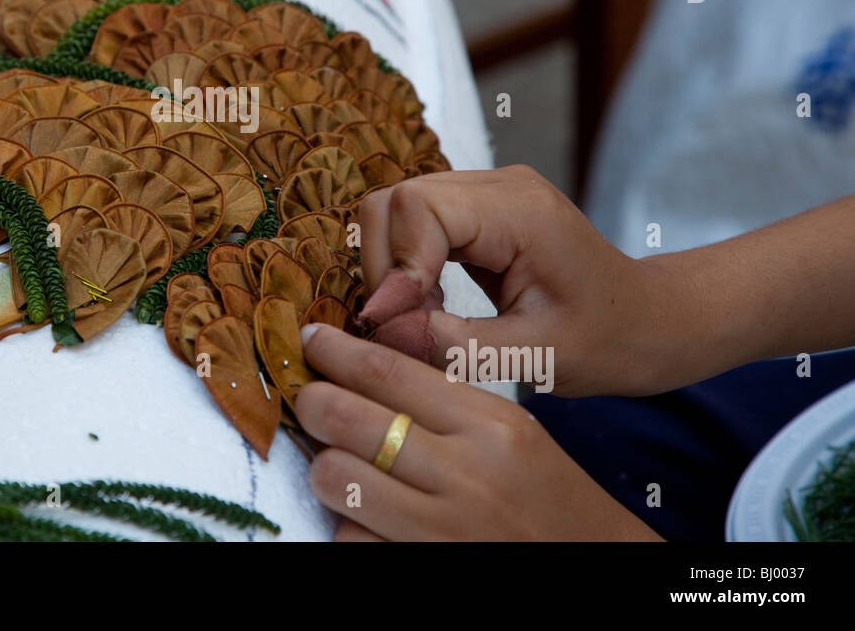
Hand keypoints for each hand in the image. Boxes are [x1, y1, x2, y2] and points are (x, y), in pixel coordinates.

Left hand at [296, 324, 660, 539]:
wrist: (596, 563)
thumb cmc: (546, 495)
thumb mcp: (510, 431)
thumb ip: (443, 402)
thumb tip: (362, 372)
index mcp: (489, 423)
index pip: (387, 370)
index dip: (334, 350)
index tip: (310, 338)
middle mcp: (465, 472)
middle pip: (345, 416)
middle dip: (311, 402)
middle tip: (309, 399)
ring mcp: (442, 527)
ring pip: (335, 477)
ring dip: (327, 467)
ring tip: (343, 464)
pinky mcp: (424, 567)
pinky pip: (350, 537)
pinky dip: (349, 525)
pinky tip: (369, 517)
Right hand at [356, 165, 715, 397]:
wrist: (650, 321)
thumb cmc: (609, 341)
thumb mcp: (536, 357)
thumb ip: (455, 342)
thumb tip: (382, 329)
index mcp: (519, 211)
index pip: (416, 207)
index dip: (395, 266)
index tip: (400, 324)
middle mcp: (497, 185)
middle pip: (393, 202)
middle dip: (384, 269)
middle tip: (406, 327)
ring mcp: (484, 192)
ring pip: (394, 212)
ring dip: (391, 271)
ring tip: (420, 322)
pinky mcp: (475, 210)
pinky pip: (413, 226)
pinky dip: (406, 268)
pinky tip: (431, 308)